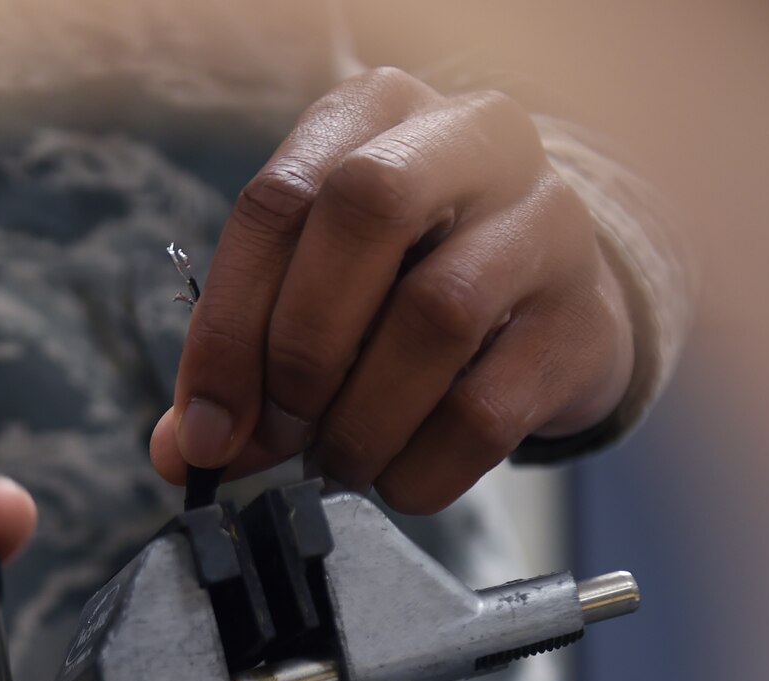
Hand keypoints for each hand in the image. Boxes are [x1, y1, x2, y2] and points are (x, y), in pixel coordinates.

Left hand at [150, 67, 632, 512]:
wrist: (556, 300)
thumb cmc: (408, 281)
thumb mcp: (317, 287)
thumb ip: (242, 356)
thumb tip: (183, 449)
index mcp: (375, 113)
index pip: (279, 199)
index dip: (227, 325)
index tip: (206, 425)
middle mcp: (470, 141)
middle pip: (367, 211)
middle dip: (301, 347)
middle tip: (280, 433)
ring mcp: (544, 223)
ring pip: (436, 314)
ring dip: (360, 420)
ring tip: (336, 462)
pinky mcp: (584, 319)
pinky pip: (490, 408)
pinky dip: (422, 465)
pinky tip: (398, 479)